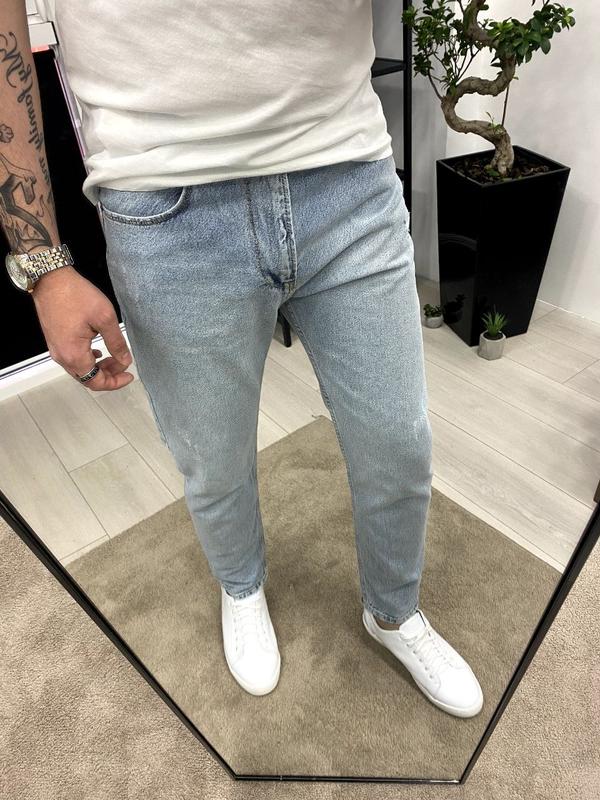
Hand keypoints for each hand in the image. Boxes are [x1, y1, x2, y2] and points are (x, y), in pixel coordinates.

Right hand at [32, 266, 134, 390]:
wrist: (50, 279)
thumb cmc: (75, 295)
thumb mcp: (105, 318)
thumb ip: (117, 343)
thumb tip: (125, 360)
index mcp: (74, 354)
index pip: (96, 382)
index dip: (115, 382)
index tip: (129, 375)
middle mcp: (62, 356)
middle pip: (87, 378)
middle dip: (108, 375)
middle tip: (123, 364)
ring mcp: (56, 349)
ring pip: (80, 369)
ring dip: (98, 367)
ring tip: (114, 357)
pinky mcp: (54, 341)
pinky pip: (72, 359)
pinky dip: (88, 360)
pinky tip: (98, 351)